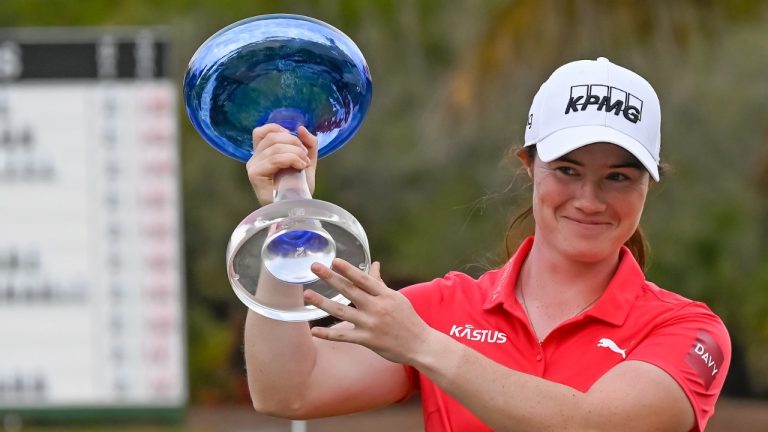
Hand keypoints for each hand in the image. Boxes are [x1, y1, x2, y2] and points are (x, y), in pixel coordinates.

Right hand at [246, 124, 318, 205]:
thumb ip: (308, 143)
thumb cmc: (299, 188)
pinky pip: (275, 159)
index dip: (280, 130)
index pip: (263, 131)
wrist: (298, 208)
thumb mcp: (306, 160)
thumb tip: (301, 128)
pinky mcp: (255, 175)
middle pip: (272, 137)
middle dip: (294, 142)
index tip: (296, 142)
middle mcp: (254, 158)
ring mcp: (253, 166)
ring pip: (275, 147)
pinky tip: (299, 167)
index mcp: (263, 153)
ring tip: (304, 164)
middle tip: (305, 156)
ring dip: (296, 153)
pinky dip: (291, 159)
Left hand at [305, 259, 433, 364]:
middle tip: (314, 267)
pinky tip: (314, 331)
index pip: (363, 279)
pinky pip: (344, 336)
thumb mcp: (396, 297)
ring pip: (342, 312)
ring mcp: (371, 324)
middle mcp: (376, 307)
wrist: (419, 344)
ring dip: (323, 303)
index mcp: (384, 294)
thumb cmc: (407, 318)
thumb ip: (379, 283)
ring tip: (307, 294)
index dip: (348, 269)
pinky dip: (328, 334)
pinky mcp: (367, 340)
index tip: (333, 260)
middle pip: (349, 290)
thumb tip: (374, 264)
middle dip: (330, 278)